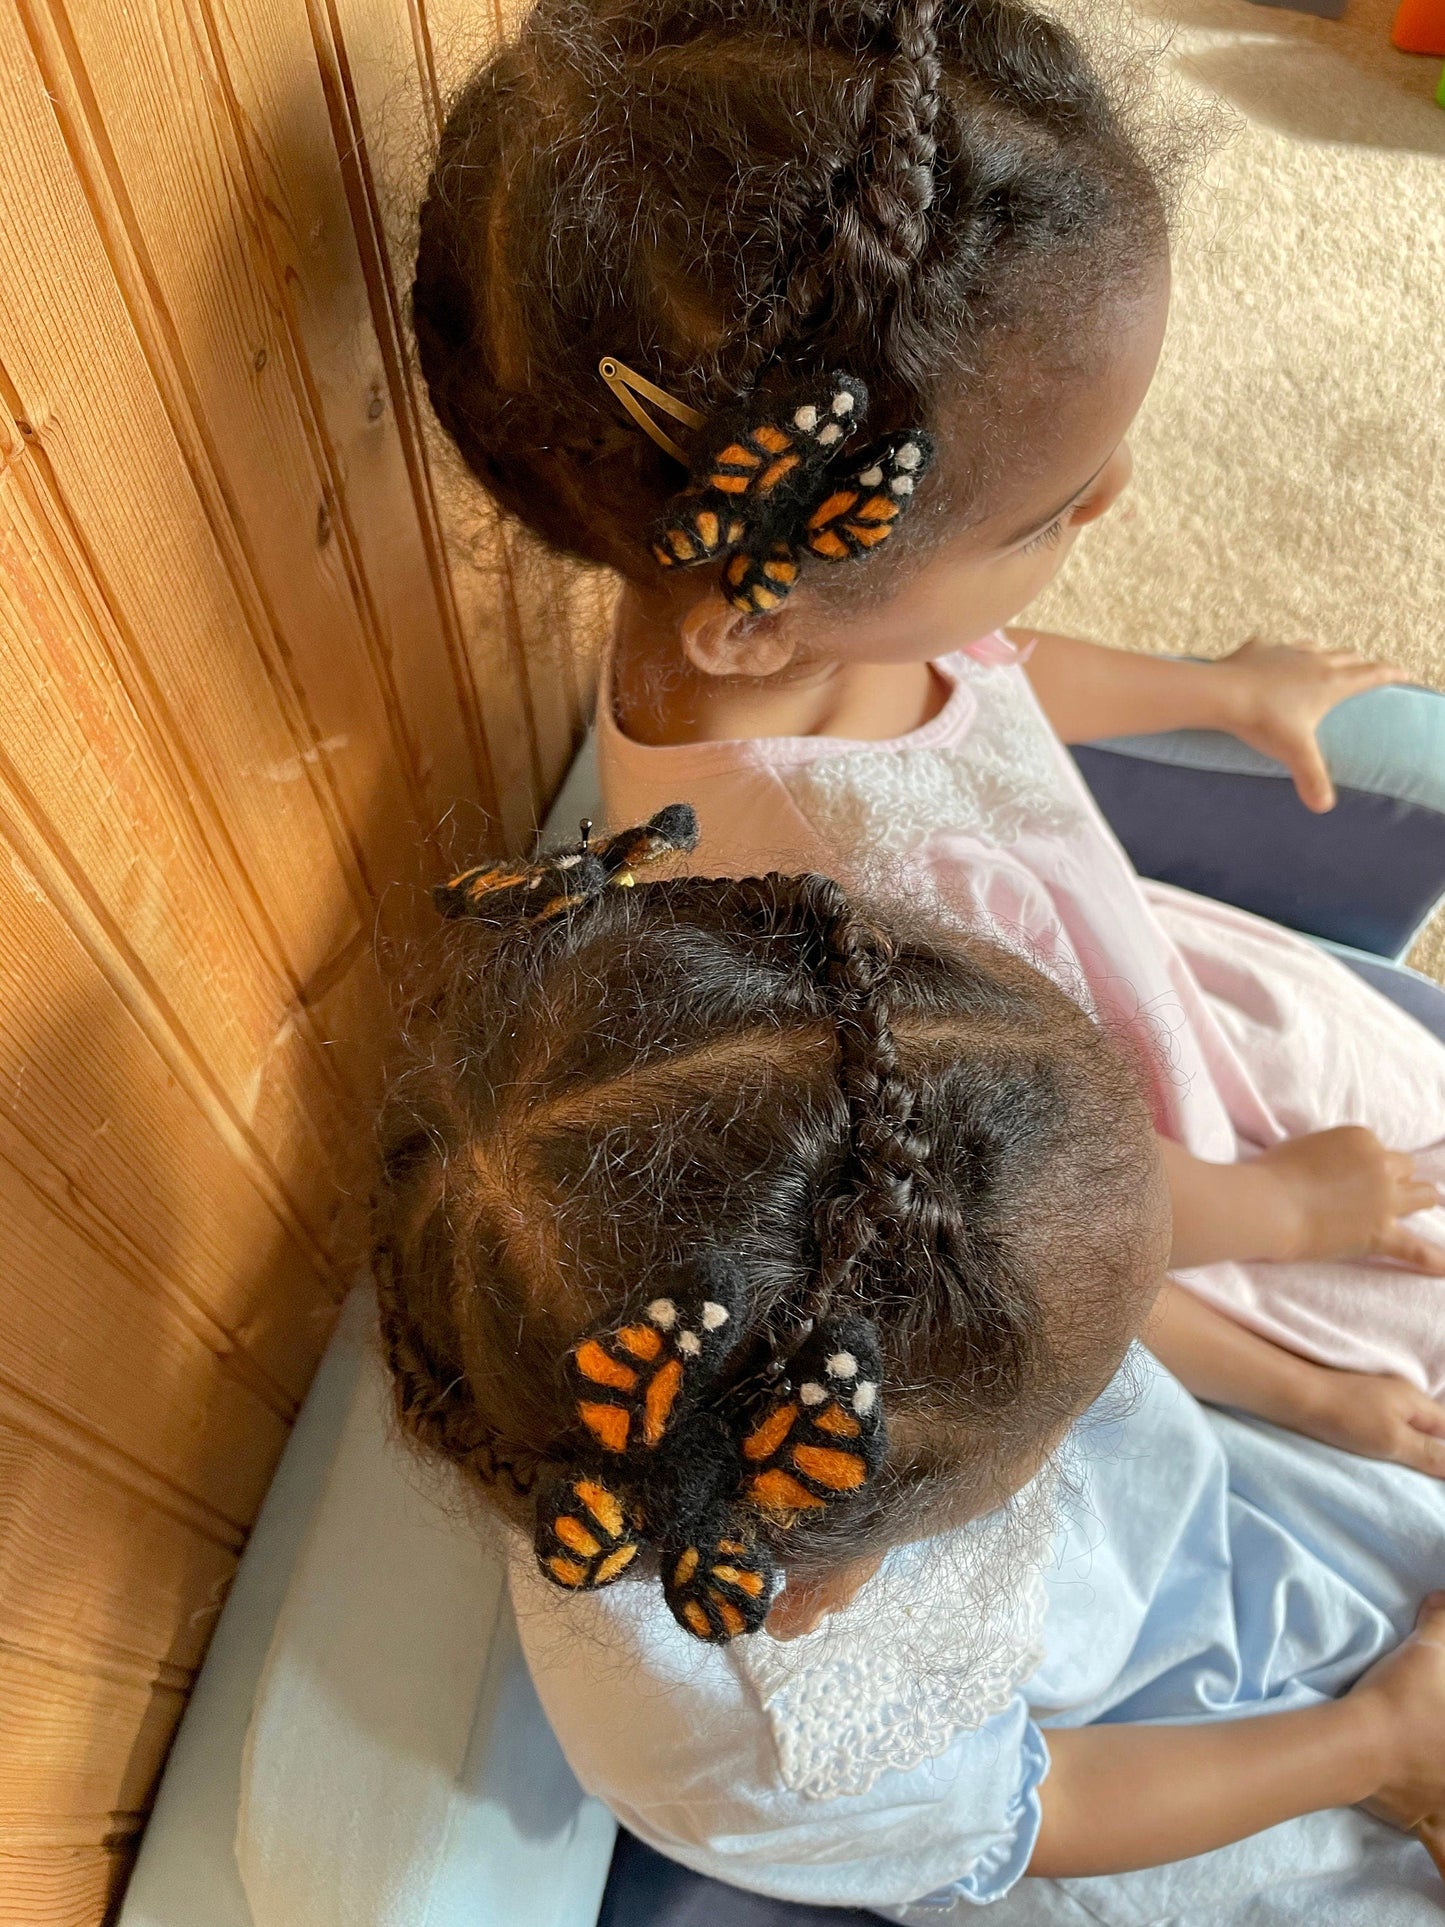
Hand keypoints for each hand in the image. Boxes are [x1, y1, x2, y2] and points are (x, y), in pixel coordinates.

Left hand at [1216, 637, 1407, 812]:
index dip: (1391, 674)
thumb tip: (1324, 807)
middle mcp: (1313, 661)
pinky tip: (1272, 657)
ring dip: (1324, 654)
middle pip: (1347, 656)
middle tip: (1368, 670)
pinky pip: (1273, 646)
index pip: (1371, 674)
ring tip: (1327, 660)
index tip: (1404, 674)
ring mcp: (1285, 651)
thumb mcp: (1294, 752)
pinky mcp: (1258, 648)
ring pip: (1314, 647)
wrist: (1221, 693)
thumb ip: (1313, 778)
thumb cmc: (1263, 721)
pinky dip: (1278, 653)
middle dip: (1361, 663)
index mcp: (1330, 682)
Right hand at [1258, 1126, 1444, 1271]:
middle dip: (1396, 1178)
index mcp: (1362, 1140)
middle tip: (1380, 1190)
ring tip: (1420, 1206)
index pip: (1377, 1150)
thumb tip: (1335, 1171)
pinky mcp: (1382, 1234)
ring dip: (1421, 1199)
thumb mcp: (1307, 1146)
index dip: (1366, 1164)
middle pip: (1404, 1169)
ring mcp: (1386, 1201)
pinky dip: (1435, 1260)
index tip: (1350, 1175)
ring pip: (1424, 1195)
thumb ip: (1333, 1156)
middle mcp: (1381, 1166)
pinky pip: (1417, 1249)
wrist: (1270, 1205)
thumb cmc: (1274, 1173)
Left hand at [1296, 1367, 1444, 1477]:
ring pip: (1410, 1429)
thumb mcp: (1393, 1442)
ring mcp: (1379, 1399)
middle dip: (1435, 1454)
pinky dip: (1393, 1444)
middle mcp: (1401, 1396)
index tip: (1439, 1478)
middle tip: (1429, 1482)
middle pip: (1432, 1430)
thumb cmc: (1344, 1417)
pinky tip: (1385, 1459)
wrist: (1293, 1397)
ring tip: (1411, 1475)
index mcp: (1416, 1400)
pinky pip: (1389, 1428)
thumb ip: (1431, 1455)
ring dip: (1413, 1451)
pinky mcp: (1359, 1408)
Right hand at [1352, 1592, 1444, 1876]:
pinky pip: (1439, 1850)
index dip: (1439, 1713)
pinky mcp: (1420, 1819)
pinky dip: (1441, 1863)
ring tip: (1433, 1791)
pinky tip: (1437, 1872)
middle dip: (1439, 1754)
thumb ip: (1442, 1620)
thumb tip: (1443, 1598)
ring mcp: (1444, 1803)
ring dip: (1443, 1805)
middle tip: (1427, 1740)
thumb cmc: (1402, 1695)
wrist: (1359, 1741)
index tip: (1433, 1716)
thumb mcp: (1429, 1648)